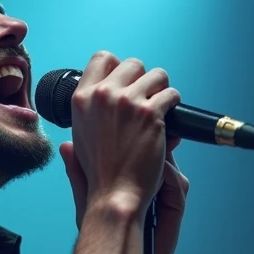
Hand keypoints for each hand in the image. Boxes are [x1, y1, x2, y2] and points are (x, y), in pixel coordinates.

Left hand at [61, 135, 187, 253]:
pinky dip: (167, 175)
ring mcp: (166, 191)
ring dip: (160, 158)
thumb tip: (65, 146)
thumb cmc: (106, 232)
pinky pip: (176, 182)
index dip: (131, 137)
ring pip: (169, 164)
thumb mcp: (86, 197)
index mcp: (132, 178)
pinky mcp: (176, 202)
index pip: (136, 148)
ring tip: (150, 157)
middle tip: (142, 133)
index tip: (121, 128)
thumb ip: (78, 172)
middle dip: (152, 141)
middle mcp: (152, 182)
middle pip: (157, 152)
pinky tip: (156, 176)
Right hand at [65, 51, 180, 215]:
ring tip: (159, 108)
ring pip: (157, 75)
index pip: (102, 58)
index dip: (118, 68)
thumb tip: (89, 111)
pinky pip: (171, 94)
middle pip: (133, 64)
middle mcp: (103, 95)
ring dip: (161, 90)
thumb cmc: (100, 173)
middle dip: (143, 80)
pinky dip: (174, 104)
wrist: (115, 194)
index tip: (127, 82)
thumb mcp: (79, 139)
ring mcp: (127, 102)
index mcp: (82, 99)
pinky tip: (169, 119)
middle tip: (146, 100)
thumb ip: (85, 117)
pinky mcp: (150, 114)